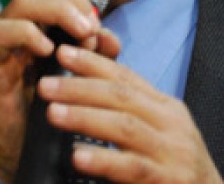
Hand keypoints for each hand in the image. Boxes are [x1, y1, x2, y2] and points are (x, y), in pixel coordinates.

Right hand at [0, 0, 119, 182]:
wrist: (22, 147)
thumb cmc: (50, 104)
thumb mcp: (80, 73)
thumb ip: (95, 52)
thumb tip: (110, 37)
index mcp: (38, 21)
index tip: (96, 26)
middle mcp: (18, 23)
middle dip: (71, 0)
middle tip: (89, 29)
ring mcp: (2, 40)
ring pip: (23, 1)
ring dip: (58, 11)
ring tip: (80, 35)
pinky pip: (2, 32)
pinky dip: (29, 34)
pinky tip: (49, 51)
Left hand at [37, 44, 223, 183]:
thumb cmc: (176, 167)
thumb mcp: (158, 130)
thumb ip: (128, 109)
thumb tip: (87, 87)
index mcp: (165, 106)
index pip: (125, 76)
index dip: (93, 63)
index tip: (62, 52)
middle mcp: (171, 123)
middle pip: (121, 96)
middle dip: (80, 86)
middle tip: (47, 84)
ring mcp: (172, 152)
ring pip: (125, 126)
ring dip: (85, 117)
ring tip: (53, 112)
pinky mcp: (168, 180)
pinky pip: (132, 167)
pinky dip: (103, 159)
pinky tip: (77, 156)